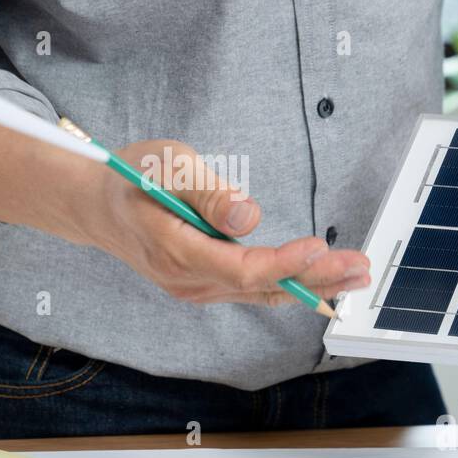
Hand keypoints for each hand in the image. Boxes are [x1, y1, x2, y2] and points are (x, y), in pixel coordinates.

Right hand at [83, 139, 371, 305]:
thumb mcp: (165, 166)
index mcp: (177, 251)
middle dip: (316, 278)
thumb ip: (206, 192)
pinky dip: (291, 284)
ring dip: (312, 284)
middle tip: (360, 266)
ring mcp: (199, 287)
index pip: (241, 268)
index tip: (320, 246)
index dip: (284, 262)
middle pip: (262, 285)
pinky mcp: (208, 284)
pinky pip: (255, 289)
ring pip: (263, 291)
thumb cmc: (131, 178)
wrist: (97, 207)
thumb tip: (248, 216)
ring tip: (357, 274)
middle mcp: (190, 280)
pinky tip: (324, 283)